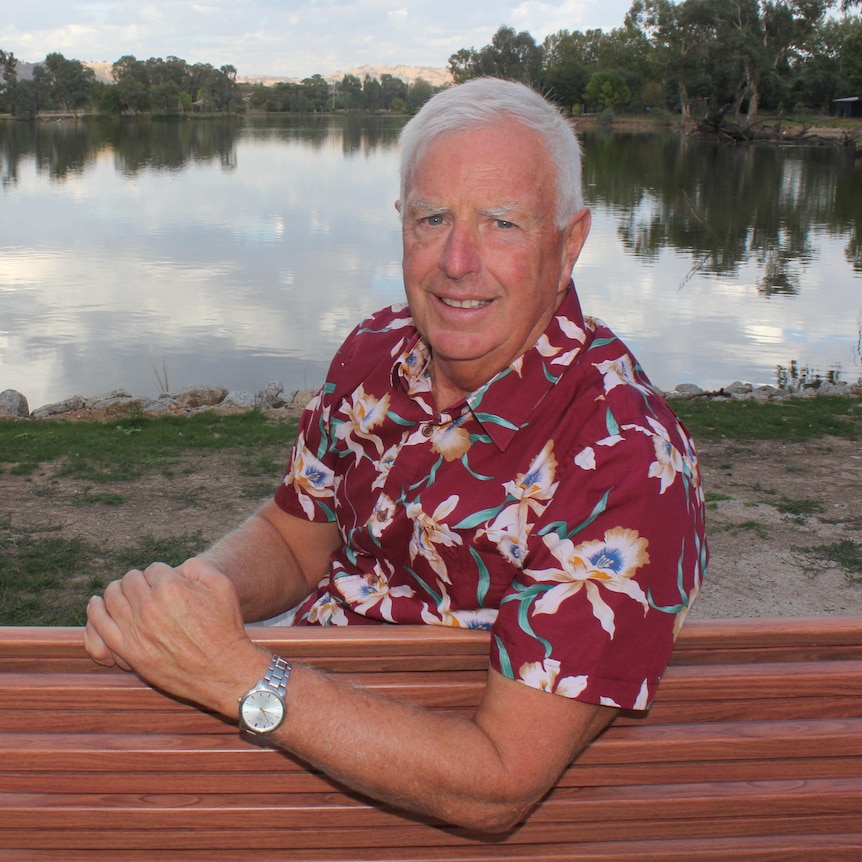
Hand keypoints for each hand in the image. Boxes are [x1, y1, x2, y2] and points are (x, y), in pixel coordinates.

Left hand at [84, 557, 268, 715]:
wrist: (223, 670)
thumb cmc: (224, 627)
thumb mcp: (222, 585)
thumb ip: (197, 566)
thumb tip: (176, 568)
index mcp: (171, 588)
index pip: (153, 570)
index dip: (161, 574)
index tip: (166, 582)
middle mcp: (149, 608)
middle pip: (130, 582)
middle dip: (137, 581)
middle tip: (145, 587)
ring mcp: (137, 631)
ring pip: (112, 599)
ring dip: (115, 591)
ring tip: (119, 591)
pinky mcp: (130, 652)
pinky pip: (101, 626)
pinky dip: (95, 611)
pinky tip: (96, 604)